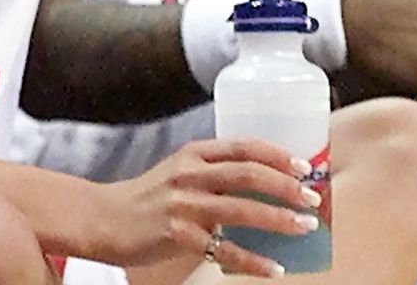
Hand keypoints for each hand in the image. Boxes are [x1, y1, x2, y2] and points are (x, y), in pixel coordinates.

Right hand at [92, 138, 319, 277]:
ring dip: (278, 219)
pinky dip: (252, 261)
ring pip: (240, 209)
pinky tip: (274, 269)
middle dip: (286, 186)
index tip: (305, 166)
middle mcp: (188, 174)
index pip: (242, 147)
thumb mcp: (180, 174)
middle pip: (246, 174)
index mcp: (192, 154)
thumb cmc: (148, 199)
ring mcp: (181, 204)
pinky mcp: (175, 234)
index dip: (277, 154)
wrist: (104, 218)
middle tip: (313, 198)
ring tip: (305, 227)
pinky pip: (223, 249)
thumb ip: (215, 175)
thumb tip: (269, 188)